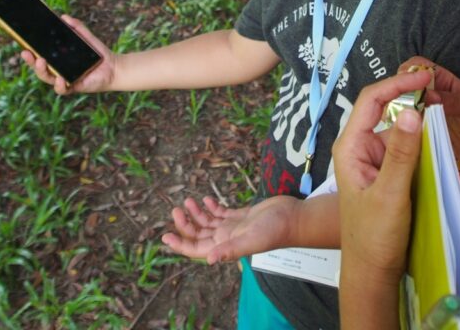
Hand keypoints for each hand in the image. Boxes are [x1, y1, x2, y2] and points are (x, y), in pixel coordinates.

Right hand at [20, 15, 117, 94]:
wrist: (112, 66)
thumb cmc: (96, 52)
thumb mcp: (85, 36)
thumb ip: (76, 27)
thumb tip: (63, 17)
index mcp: (58, 59)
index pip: (40, 56)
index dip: (30, 52)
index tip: (23, 45)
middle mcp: (58, 70)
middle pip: (39, 68)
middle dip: (31, 61)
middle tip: (27, 53)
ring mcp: (64, 79)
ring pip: (48, 78)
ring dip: (42, 71)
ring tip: (40, 62)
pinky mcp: (74, 87)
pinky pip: (63, 89)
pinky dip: (60, 85)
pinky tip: (60, 78)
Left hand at [161, 195, 297, 264]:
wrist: (294, 218)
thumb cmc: (275, 230)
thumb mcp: (251, 240)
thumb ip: (230, 250)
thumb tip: (210, 260)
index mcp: (226, 245)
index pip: (197, 249)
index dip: (181, 244)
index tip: (166, 235)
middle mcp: (227, 238)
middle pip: (199, 234)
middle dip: (186, 224)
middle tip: (176, 209)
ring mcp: (235, 226)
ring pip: (209, 222)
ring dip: (197, 213)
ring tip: (188, 200)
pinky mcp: (243, 215)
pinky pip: (222, 212)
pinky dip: (213, 207)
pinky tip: (207, 199)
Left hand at [333, 69, 429, 328]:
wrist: (373, 270)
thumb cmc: (375, 235)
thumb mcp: (391, 193)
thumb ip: (402, 153)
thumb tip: (412, 111)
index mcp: (351, 146)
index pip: (371, 100)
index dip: (397, 84)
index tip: (425, 77)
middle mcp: (360, 147)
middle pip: (384, 108)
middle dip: (409, 96)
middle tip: (439, 93)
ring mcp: (374, 158)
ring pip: (397, 127)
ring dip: (417, 118)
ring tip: (442, 112)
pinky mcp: (388, 171)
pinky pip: (404, 146)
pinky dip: (420, 138)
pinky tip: (437, 138)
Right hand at [401, 56, 459, 163]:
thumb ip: (451, 99)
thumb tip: (427, 97)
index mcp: (438, 79)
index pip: (415, 66)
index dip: (407, 72)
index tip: (405, 85)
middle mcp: (425, 95)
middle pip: (402, 88)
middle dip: (398, 96)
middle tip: (402, 109)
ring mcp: (420, 114)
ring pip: (400, 109)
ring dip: (398, 115)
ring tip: (403, 126)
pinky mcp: (418, 133)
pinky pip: (405, 130)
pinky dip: (402, 133)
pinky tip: (405, 138)